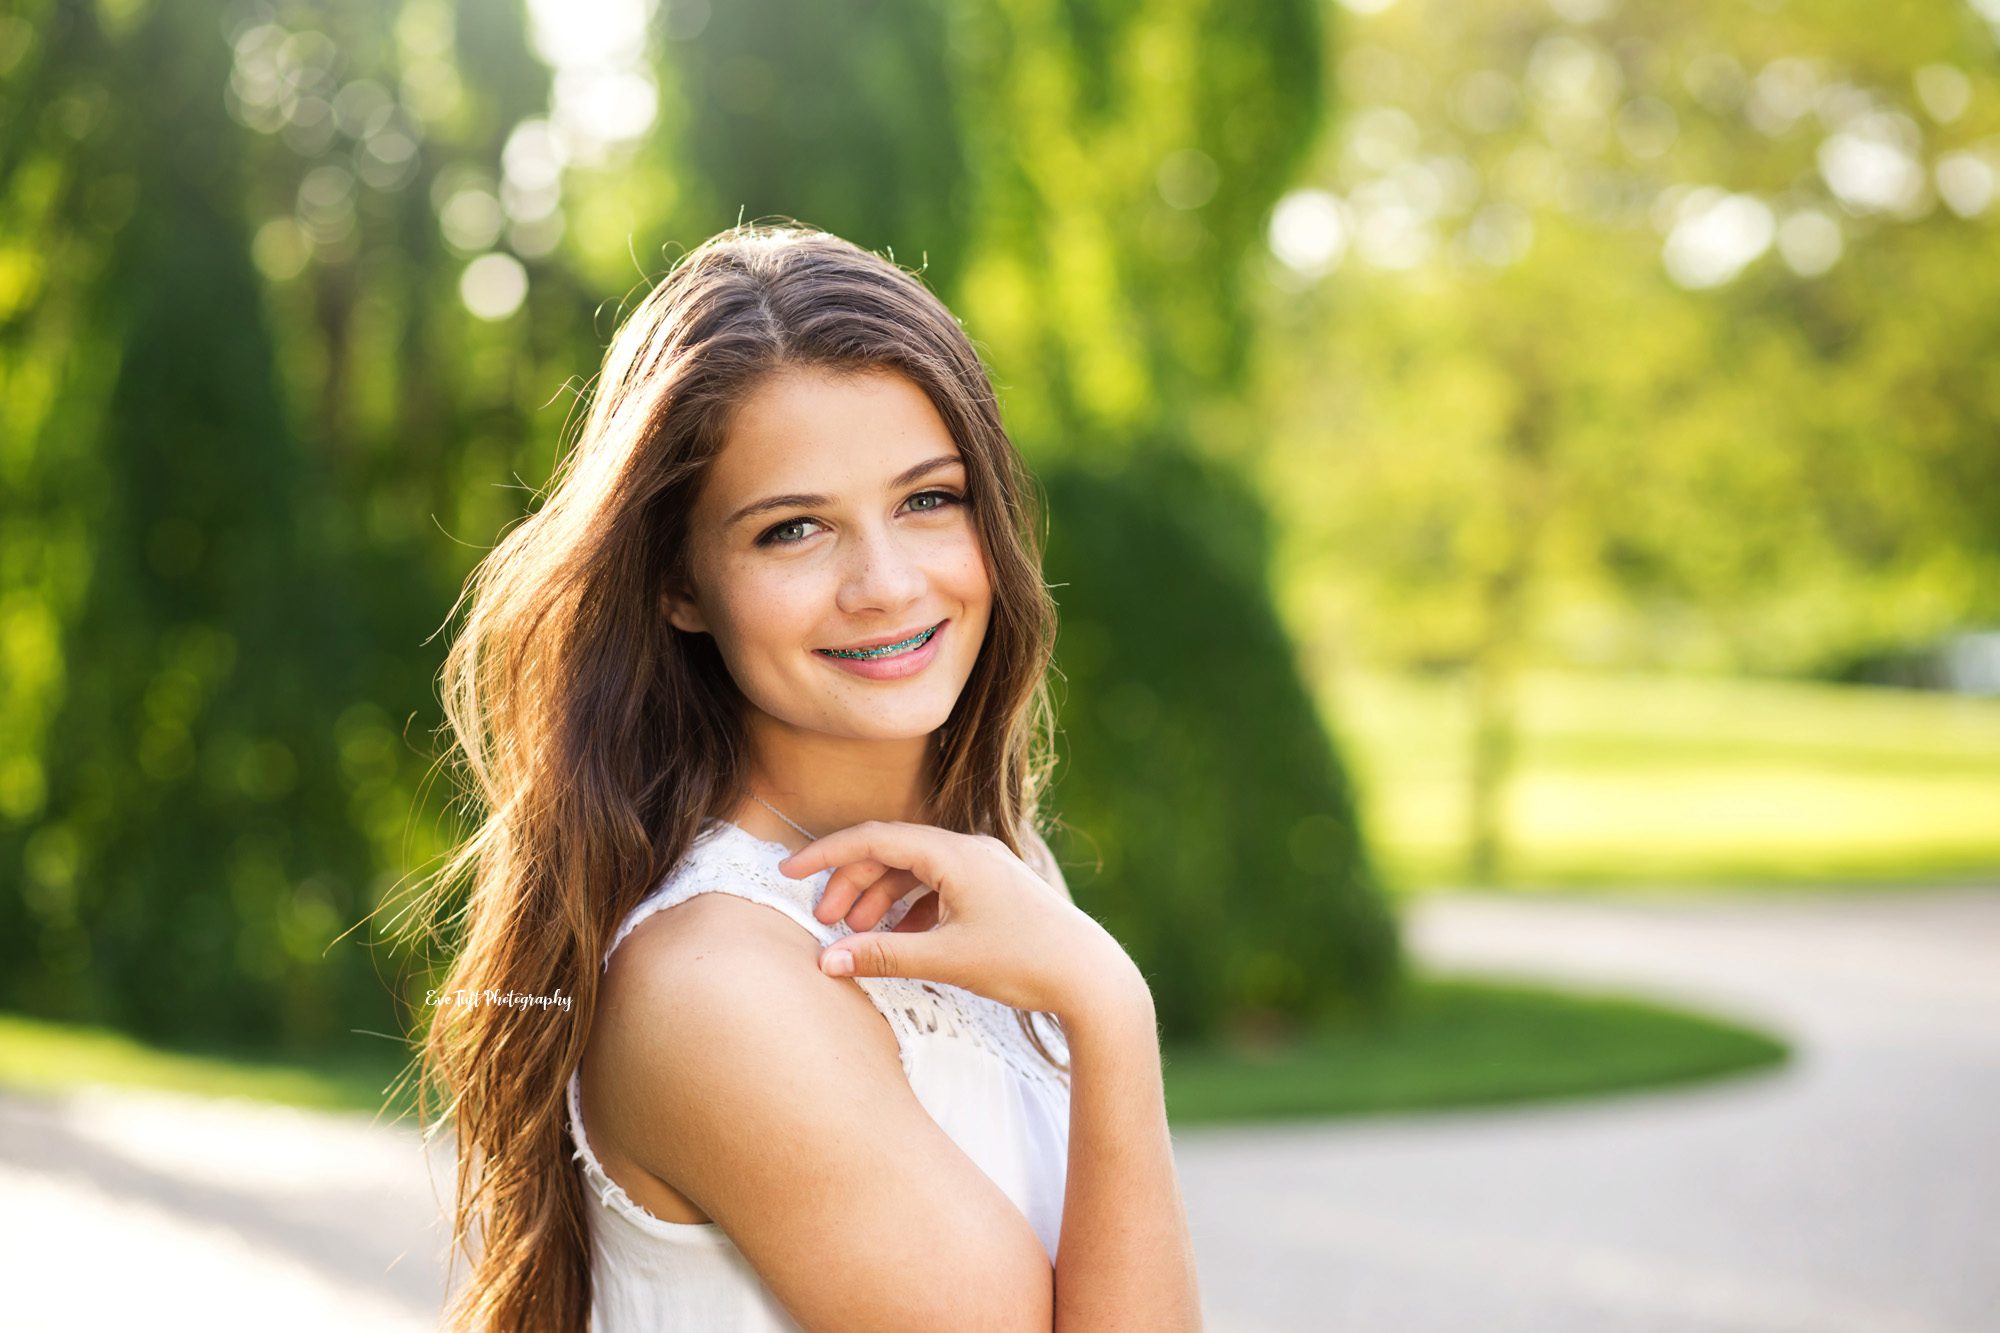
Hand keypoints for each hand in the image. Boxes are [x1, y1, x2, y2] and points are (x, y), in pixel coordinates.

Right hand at [778, 820, 1144, 1019]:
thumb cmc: (1025, 962)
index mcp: (956, 854)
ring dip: (880, 900)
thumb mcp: (946, 959)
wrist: (1093, 978)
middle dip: (851, 884)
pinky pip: (937, 889)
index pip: (875, 839)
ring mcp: (984, 869)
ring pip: (914, 873)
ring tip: (856, 936)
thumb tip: (824, 961)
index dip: (827, 854)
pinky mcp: (994, 891)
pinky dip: (909, 911)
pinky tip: (897, 941)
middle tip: (823, 922)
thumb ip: (882, 956)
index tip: (787, 872)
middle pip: (892, 853)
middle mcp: (969, 850)